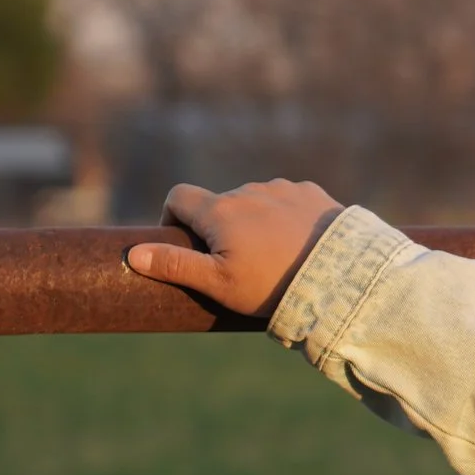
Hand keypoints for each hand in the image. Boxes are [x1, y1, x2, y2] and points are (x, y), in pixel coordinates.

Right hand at [126, 179, 344, 317]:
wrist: (341, 278)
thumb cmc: (272, 285)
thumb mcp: (218, 283)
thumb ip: (174, 265)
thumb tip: (133, 254)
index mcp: (221, 210)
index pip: (179, 196)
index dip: (172, 217)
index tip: (184, 243)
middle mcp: (250, 190)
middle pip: (220, 202)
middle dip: (219, 227)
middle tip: (237, 262)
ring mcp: (283, 189)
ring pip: (254, 201)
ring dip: (253, 220)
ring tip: (271, 256)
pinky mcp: (312, 193)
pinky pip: (286, 200)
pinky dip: (283, 216)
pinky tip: (297, 242)